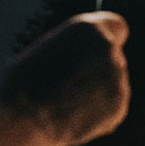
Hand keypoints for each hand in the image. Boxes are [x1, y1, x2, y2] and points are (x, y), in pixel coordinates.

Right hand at [0, 13, 130, 145]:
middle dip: (98, 69)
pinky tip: (75, 114)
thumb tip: (89, 54)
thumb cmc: (25, 83)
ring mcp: (118, 81)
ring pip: (114, 83)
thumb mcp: (48, 48)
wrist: (25, 119)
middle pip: (114, 58)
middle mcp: (109, 51)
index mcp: (89, 29)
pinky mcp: (119, 108)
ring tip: (68, 102)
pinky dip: (99, 111)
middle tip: (71, 84)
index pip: (116, 26)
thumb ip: (77, 47)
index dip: (105, 40)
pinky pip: (113, 106)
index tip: (97, 51)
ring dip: (98, 91)